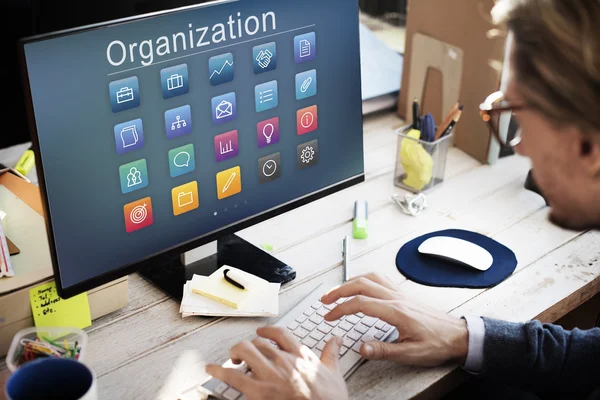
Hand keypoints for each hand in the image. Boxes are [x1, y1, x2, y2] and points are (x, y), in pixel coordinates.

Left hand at [206, 326, 348, 399]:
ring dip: (235, 353)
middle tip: (244, 353)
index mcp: (300, 355)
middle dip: (249, 346)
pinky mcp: (259, 391)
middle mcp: (283, 360)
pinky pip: (233, 376)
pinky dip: (219, 371)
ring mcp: (270, 375)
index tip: (261, 332)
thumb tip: (336, 339)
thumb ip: (331, 354)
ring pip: (245, 351)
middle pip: (258, 342)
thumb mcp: (334, 373)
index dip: (267, 331)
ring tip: (232, 359)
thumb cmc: (330, 399)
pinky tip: (211, 369)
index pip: (279, 333)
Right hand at [320, 273, 467, 366]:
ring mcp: (400, 293)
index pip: (360, 303)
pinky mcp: (403, 294)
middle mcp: (396, 298)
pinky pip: (380, 279)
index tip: (329, 316)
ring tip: (337, 291)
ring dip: (350, 282)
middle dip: (339, 290)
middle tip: (325, 300)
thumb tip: (361, 348)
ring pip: (370, 278)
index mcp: (396, 311)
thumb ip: (384, 350)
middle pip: (361, 284)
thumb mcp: (411, 353)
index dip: (341, 309)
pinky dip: (365, 279)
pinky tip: (361, 285)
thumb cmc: (437, 343)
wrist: (458, 335)